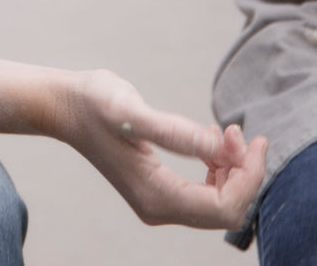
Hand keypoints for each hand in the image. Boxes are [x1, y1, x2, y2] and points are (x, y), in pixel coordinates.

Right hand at [58, 68, 266, 228]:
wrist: (67, 106)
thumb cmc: (94, 104)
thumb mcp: (131, 111)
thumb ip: (172, 131)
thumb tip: (216, 143)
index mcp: (156, 198)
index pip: (223, 207)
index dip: (247, 177)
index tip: (250, 138)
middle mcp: (160, 209)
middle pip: (225, 211)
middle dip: (245, 174)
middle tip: (241, 132)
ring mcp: (160, 202)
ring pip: (219, 204)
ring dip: (235, 171)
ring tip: (229, 133)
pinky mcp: (160, 189)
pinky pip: (206, 194)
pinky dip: (221, 170)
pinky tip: (217, 144)